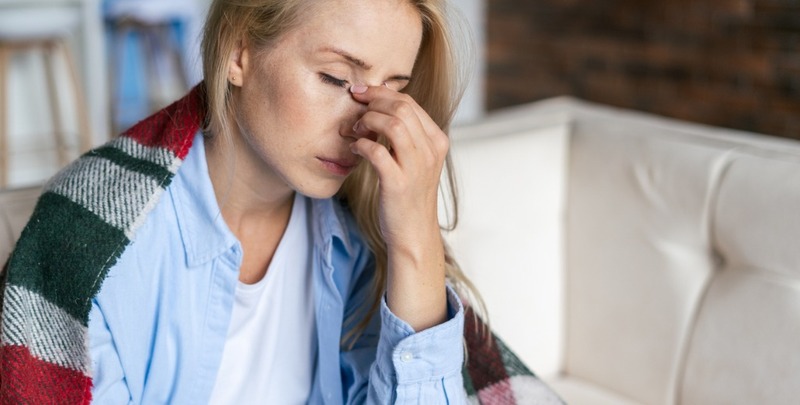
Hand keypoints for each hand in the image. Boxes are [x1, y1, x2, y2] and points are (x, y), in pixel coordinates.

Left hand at [349, 84, 447, 330]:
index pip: (410, 103)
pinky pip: (378, 151)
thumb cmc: (409, 197)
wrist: (413, 234)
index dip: (382, 93)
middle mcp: (431, 151)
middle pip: (402, 107)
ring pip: (394, 124)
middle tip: (354, 104)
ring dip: (368, 120)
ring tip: (355, 129)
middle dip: (373, 100)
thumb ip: (406, 137)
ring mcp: (416, 167)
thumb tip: (378, 109)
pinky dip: (362, 144)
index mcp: (437, 141)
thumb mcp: (416, 162)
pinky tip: (355, 148)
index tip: (361, 92)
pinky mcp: (398, 183)